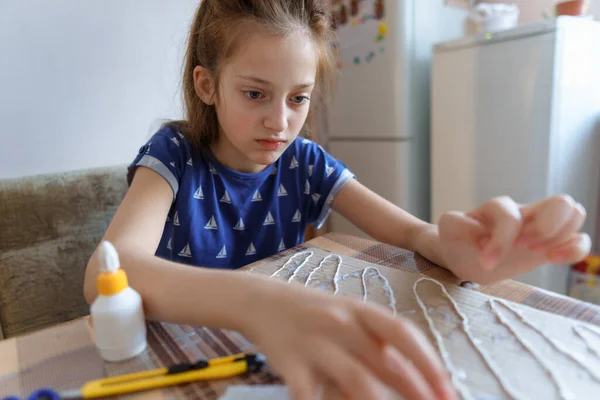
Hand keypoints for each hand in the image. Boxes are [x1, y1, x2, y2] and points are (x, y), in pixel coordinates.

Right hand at [242, 279, 456, 399]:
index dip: (429, 363)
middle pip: (385, 364)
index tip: (448, 391)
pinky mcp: (289, 363)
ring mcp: (315, 343)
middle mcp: (341, 323)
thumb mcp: (348, 317)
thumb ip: (376, 344)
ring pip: (356, 381)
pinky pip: (310, 395)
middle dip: (416, 393)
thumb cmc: (313, 312)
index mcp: (360, 311)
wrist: (262, 300)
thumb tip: (414, 381)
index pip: (403, 333)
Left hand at [438, 195, 590, 284]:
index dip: (500, 240)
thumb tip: (481, 232)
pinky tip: (553, 260)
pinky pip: (578, 238)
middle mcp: (524, 211)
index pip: (510, 216)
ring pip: (574, 214)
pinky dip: (575, 250)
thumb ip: (457, 224)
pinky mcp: (548, 243)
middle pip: (560, 202)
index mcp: (497, 208)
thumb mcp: (448, 230)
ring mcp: (539, 225)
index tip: (486, 262)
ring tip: (541, 256)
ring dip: (561, 238)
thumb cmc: (457, 239)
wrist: (463, 252)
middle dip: (546, 230)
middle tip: (526, 249)